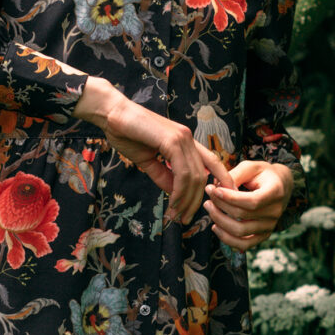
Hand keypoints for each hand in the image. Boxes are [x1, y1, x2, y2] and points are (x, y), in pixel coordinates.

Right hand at [76, 78, 230, 223]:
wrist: (112, 115)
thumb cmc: (127, 134)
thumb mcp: (148, 161)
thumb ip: (163, 176)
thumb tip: (175, 194)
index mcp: (185, 142)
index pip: (212, 162)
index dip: (222, 180)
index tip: (221, 201)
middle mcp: (188, 139)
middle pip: (203, 176)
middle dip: (195, 201)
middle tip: (184, 219)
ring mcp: (182, 138)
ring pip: (194, 177)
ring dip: (186, 200)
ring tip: (176, 215)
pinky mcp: (172, 141)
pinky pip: (182, 173)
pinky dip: (179, 191)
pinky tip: (172, 202)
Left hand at [205, 159, 291, 252]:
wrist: (281, 185)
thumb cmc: (263, 174)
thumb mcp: (250, 167)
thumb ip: (234, 175)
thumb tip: (216, 188)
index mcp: (275, 192)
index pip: (252, 201)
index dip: (230, 198)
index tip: (214, 190)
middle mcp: (275, 212)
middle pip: (242, 216)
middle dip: (220, 205)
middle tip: (208, 194)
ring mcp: (270, 226)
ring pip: (240, 231)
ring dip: (219, 221)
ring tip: (209, 208)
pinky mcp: (264, 235)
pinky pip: (244, 245)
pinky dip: (227, 239)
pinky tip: (216, 227)